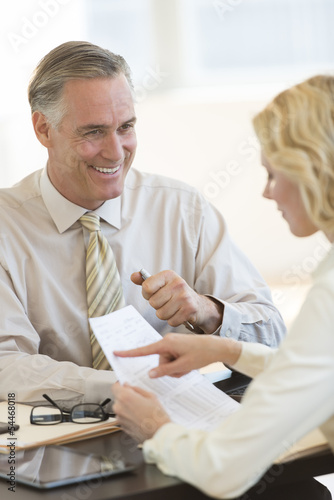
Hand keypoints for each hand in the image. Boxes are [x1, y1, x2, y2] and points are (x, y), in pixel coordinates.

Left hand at [112, 382, 170, 441]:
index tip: (125, 385)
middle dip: (125, 396)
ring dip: (127, 407)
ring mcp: (120, 419)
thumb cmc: (157, 417)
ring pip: (120, 408)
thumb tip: (129, 386)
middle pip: (118, 397)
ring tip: (140, 409)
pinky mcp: (122, 427)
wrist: (159, 434)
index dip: (120, 385)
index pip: (115, 387)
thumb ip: (137, 389)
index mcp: (125, 397)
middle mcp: (119, 408)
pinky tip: (139, 417)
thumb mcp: (150, 396)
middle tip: (137, 398)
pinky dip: (128, 415)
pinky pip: (123, 417)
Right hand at [114, 333, 241, 377]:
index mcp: (166, 343)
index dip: (129, 353)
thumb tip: (150, 374)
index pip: (144, 350)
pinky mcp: (177, 346)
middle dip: (170, 368)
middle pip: (159, 361)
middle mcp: (167, 341)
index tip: (116, 352)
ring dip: (176, 368)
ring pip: (166, 363)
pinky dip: (179, 365)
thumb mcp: (182, 366)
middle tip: (185, 368)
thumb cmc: (201, 355)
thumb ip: (164, 370)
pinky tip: (189, 363)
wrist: (217, 347)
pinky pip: (172, 359)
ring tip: (188, 365)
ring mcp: (172, 343)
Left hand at [131, 270, 222, 333]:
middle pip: (153, 303)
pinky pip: (171, 321)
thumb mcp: (162, 284)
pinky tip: (179, 314)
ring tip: (173, 308)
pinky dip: (173, 320)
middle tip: (167, 302)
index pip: (146, 287)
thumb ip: (145, 281)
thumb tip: (133, 277)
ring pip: (161, 314)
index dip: (147, 294)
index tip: (155, 294)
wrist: (198, 304)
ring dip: (165, 314)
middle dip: (157, 306)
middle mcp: (178, 283)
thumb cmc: (175, 294)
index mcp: (168, 275)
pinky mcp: (189, 310)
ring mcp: (185, 297)